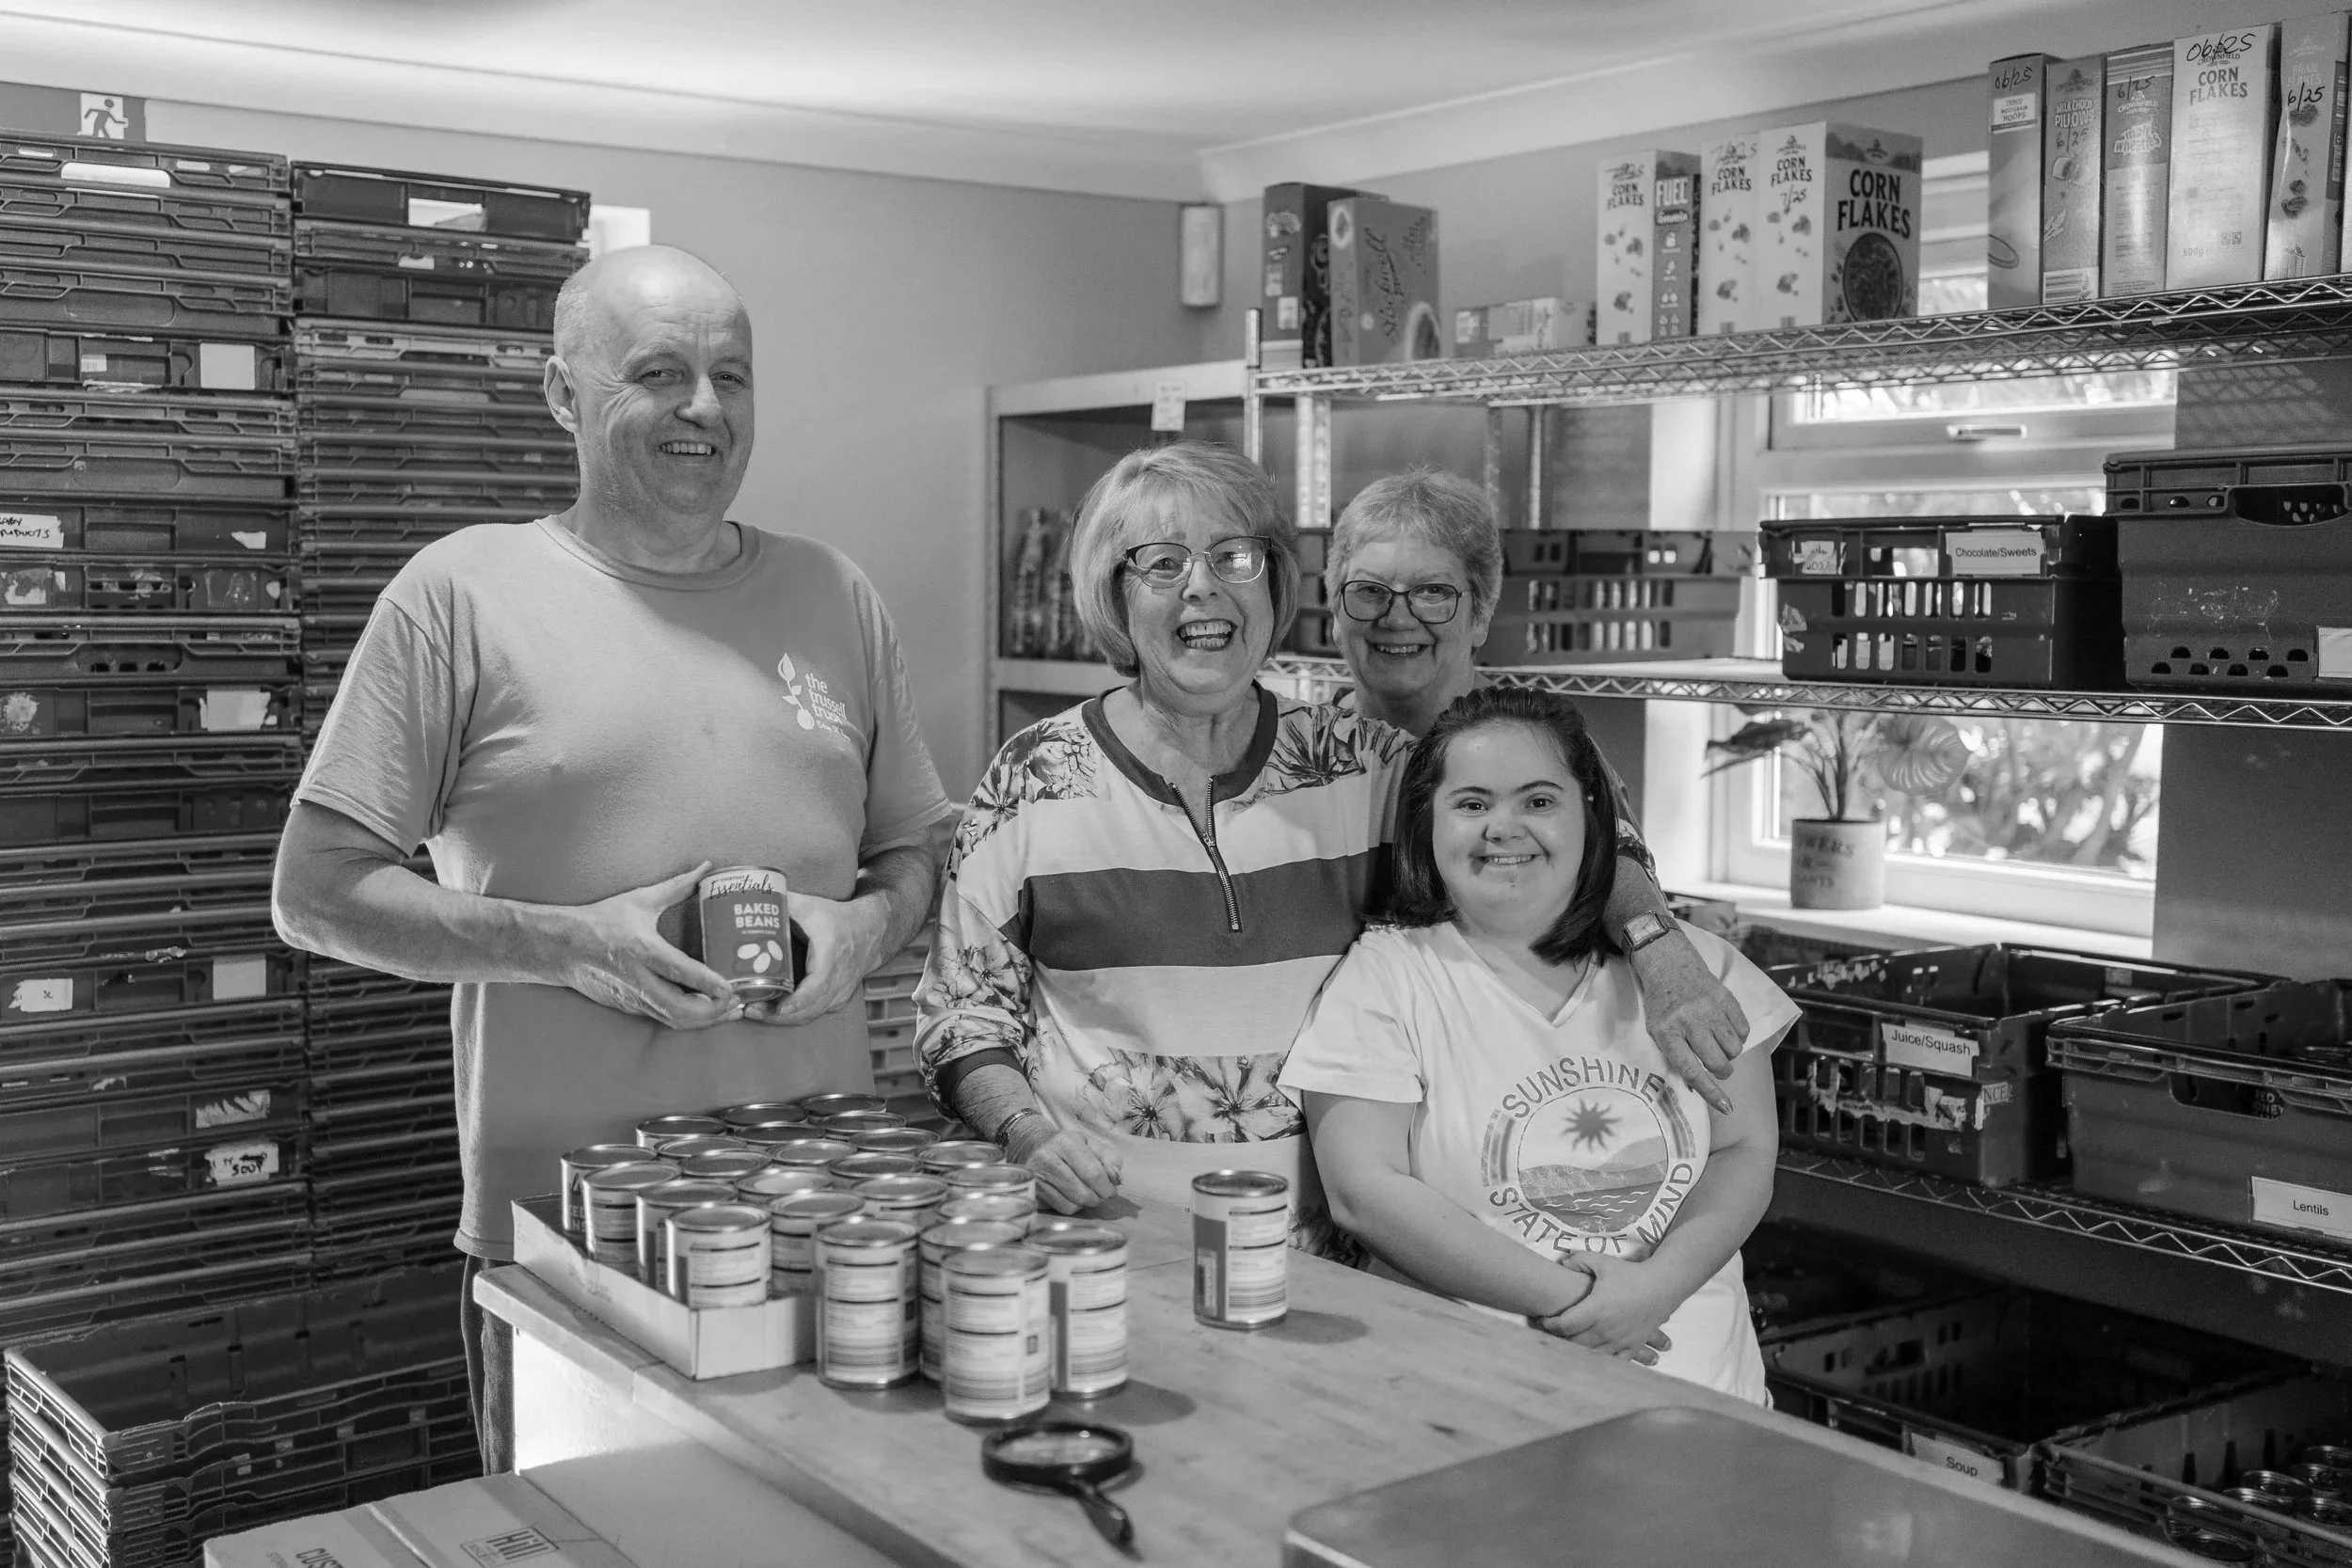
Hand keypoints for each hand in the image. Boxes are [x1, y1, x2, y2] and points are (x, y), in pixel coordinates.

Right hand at [558, 863, 741, 1029]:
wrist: (561, 948)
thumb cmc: (599, 922)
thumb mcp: (639, 900)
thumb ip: (676, 887)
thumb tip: (706, 868)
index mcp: (641, 949)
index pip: (678, 970)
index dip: (706, 982)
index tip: (730, 988)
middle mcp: (638, 978)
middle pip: (680, 1008)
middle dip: (713, 1012)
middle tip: (738, 1001)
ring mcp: (633, 997)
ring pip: (673, 1019)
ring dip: (704, 1020)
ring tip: (730, 1010)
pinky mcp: (630, 1007)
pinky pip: (664, 1018)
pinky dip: (688, 1019)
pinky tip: (707, 1011)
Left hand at [743, 891, 890, 1026]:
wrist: (870, 932)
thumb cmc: (839, 920)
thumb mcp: (813, 907)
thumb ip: (784, 902)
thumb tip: (755, 898)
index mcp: (831, 959)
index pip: (817, 987)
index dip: (798, 1000)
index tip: (780, 1007)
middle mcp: (838, 981)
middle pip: (809, 1009)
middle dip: (778, 1014)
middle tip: (749, 1010)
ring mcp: (839, 993)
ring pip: (810, 1015)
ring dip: (782, 1018)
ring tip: (754, 1012)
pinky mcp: (836, 1000)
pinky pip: (813, 1013)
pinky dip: (793, 1016)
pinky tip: (771, 1011)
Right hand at [1003, 1114, 1123, 1213]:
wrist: (1035, 1146)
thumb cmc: (1069, 1147)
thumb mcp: (1092, 1144)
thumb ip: (1110, 1159)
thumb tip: (1116, 1179)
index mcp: (1066, 1142)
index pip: (1093, 1173)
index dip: (1107, 1187)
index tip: (1112, 1191)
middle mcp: (1047, 1159)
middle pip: (1082, 1192)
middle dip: (1098, 1198)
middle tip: (1101, 1195)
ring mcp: (1037, 1177)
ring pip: (1072, 1204)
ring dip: (1086, 1204)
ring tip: (1088, 1194)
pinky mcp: (1033, 1192)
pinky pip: (1061, 1209)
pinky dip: (1073, 1207)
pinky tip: (1073, 1196)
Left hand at [1539, 1253, 1681, 1364]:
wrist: (1662, 1287)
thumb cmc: (1630, 1274)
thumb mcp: (1602, 1261)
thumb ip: (1578, 1260)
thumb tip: (1561, 1262)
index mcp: (1596, 1310)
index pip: (1564, 1325)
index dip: (1548, 1325)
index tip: (1542, 1320)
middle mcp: (1605, 1329)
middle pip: (1573, 1344)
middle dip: (1559, 1340)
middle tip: (1550, 1334)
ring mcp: (1619, 1341)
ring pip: (1590, 1355)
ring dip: (1576, 1352)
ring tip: (1567, 1344)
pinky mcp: (1631, 1347)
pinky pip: (1611, 1362)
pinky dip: (1599, 1362)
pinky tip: (1590, 1359)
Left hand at [1628, 930, 1748, 1114]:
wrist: (1668, 962)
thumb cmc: (1662, 1004)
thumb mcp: (1657, 1031)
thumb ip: (1676, 1057)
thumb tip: (1697, 1089)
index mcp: (1667, 1032)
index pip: (1691, 1070)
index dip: (1710, 1092)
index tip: (1726, 1107)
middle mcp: (1689, 1020)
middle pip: (1718, 1062)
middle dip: (1721, 1070)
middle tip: (1715, 1064)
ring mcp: (1709, 1008)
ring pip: (1734, 1048)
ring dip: (1729, 1052)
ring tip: (1716, 1040)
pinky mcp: (1726, 997)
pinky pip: (1744, 1031)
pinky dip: (1738, 1036)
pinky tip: (1724, 1026)